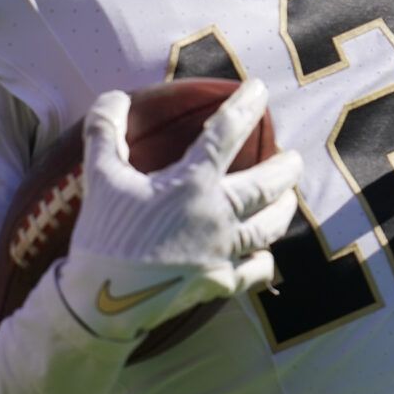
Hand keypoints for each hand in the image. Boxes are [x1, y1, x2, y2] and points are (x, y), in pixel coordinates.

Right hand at [58, 79, 302, 341]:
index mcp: (191, 184)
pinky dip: (265, 259)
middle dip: (286, 168)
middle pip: (267, 185)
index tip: (260, 90)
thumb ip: (105, 132)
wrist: (103, 303)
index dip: (245, 106)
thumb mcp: (99, 178)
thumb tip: (114, 97)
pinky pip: (258, 270)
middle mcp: (217, 216)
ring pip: (270, 227)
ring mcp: (224, 253)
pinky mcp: (221, 284)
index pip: (226, 133)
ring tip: (288, 199)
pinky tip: (264, 253)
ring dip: (283, 209)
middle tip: (294, 158)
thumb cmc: (103, 236)